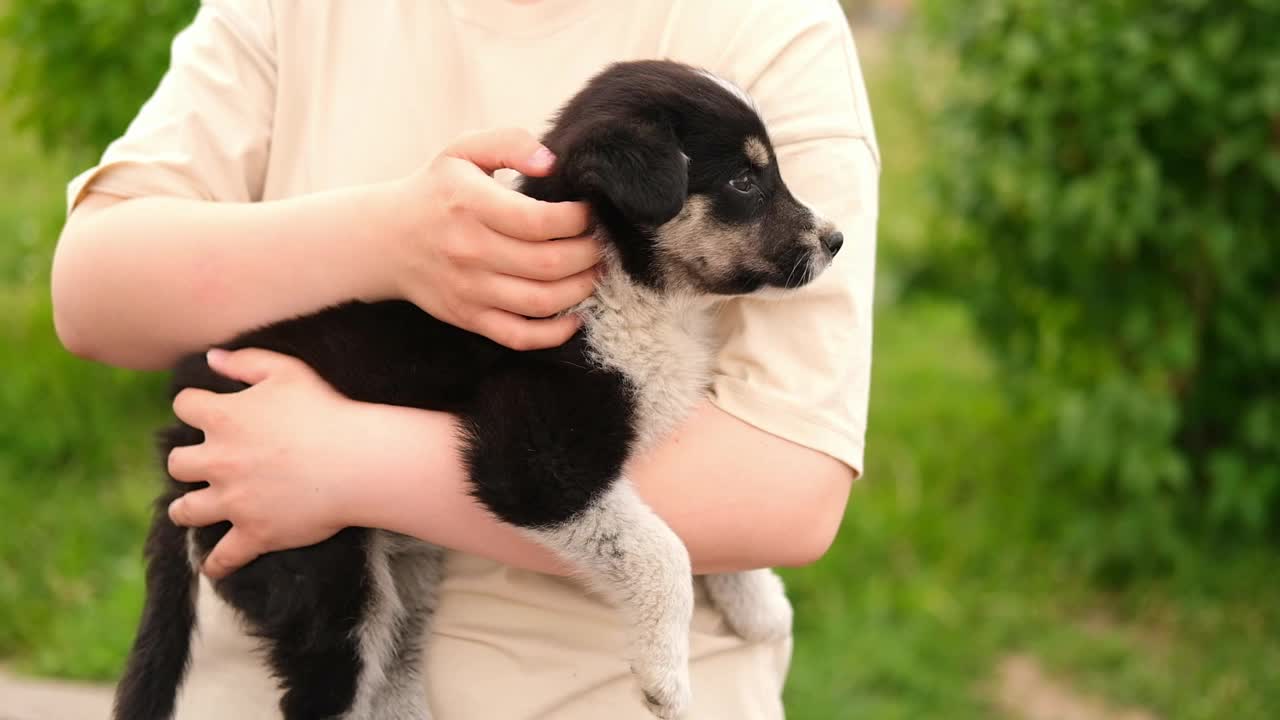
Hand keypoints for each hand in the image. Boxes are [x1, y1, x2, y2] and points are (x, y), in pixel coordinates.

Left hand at [166, 348, 370, 578]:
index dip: (194, 405)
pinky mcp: (254, 533)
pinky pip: (223, 557)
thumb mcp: (287, 371)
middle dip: (188, 460)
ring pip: (187, 510)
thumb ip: (244, 362)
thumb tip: (211, 359)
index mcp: (223, 418)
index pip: (184, 406)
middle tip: (203, 462)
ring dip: (186, 508)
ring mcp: (233, 501)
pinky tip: (213, 566)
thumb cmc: (325, 411)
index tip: (206, 410)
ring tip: (192, 509)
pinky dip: (216, 563)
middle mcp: (218, 461)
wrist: (356, 462)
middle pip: (178, 463)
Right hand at [383, 128, 599, 349]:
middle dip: (589, 254)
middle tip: (603, 243)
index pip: (539, 221)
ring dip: (581, 289)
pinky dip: (554, 334)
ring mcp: (469, 289)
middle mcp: (469, 250)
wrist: (385, 239)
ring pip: (542, 301)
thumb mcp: (463, 151)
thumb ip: (509, 143)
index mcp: (471, 205)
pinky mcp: (468, 317)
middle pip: (549, 263)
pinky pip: (519, 336)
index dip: (578, 219)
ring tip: (595, 271)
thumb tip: (552, 162)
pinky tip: (574, 316)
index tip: (591, 212)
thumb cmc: (436, 190)